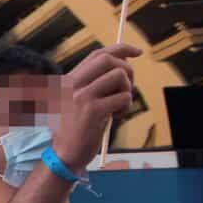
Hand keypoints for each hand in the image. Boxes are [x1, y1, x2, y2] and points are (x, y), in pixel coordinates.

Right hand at [50, 43, 141, 171]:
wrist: (64, 153)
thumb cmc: (77, 127)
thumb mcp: (80, 100)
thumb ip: (96, 82)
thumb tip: (124, 64)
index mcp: (70, 79)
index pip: (98, 53)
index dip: (121, 48)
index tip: (137, 52)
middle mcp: (73, 83)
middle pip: (108, 59)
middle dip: (127, 69)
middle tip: (129, 86)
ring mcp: (81, 96)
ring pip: (119, 76)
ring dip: (127, 90)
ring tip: (119, 106)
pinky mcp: (92, 110)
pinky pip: (123, 97)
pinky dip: (126, 106)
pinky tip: (116, 116)